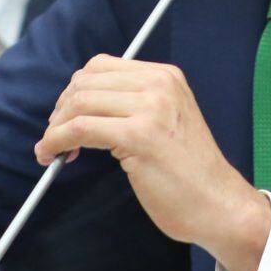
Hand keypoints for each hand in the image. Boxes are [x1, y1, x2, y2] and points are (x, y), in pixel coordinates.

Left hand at [37, 54, 270, 270]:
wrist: (220, 204)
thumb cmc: (190, 173)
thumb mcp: (166, 121)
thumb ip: (134, 105)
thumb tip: (80, 105)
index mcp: (165, 77)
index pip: (101, 66)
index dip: (74, 91)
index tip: (65, 117)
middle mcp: (159, 85)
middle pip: (85, 82)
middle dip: (60, 111)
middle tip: (55, 137)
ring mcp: (151, 108)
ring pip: (79, 104)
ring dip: (55, 129)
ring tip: (51, 151)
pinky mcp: (140, 136)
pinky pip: (81, 129)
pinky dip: (57, 141)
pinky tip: (53, 156)